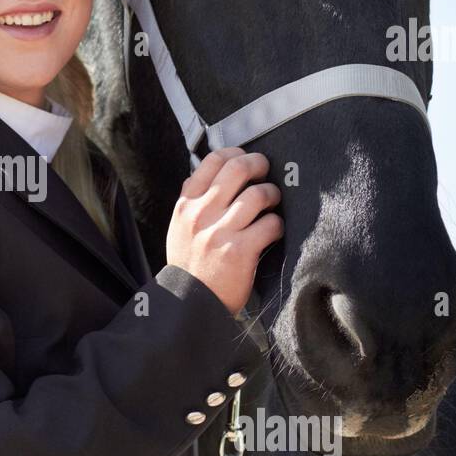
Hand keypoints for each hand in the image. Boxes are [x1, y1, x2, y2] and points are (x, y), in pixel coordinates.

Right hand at [165, 147, 283, 315]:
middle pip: (238, 169)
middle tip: (266, 172)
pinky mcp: (240, 251)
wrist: (190, 302)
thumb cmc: (189, 264)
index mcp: (186, 205)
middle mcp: (201, 214)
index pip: (212, 161)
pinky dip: (277, 225)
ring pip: (258, 194)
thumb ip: (192, 200)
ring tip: (272, 203)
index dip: (235, 153)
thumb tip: (206, 172)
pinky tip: (273, 230)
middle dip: (259, 165)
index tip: (245, 157)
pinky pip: (270, 224)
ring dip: (272, 194)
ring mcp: (220, 232)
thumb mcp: (178, 227)